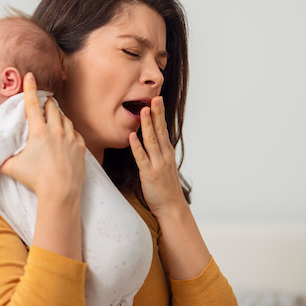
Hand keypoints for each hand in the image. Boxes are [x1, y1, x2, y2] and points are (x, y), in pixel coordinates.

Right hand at [0, 73, 85, 199]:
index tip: (31, 76)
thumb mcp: (13, 168)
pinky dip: (70, 131)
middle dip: (47, 102)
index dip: (30, 88)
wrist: (61, 193)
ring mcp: (70, 138)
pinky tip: (66, 135)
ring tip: (54, 119)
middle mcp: (56, 131)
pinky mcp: (80, 146)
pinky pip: (75, 132)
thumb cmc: (36, 181)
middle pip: (52, 107)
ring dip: (58, 116)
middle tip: (44, 101)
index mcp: (38, 132)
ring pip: (65, 118)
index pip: (32, 104)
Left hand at [129, 96, 187, 218]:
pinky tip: (132, 136)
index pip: (163, 129)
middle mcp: (164, 156)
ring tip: (144, 110)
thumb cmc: (166, 189)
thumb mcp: (165, 167)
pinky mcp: (149, 174)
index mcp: (167, 153)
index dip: (160, 114)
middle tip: (155, 98)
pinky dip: (137, 146)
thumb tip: (152, 142)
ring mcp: (157, 164)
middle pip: (160, 131)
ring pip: (151, 141)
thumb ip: (159, 154)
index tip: (158, 100)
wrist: (172, 207)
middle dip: (157, 114)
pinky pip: (142, 158)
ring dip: (147, 125)